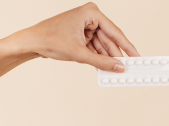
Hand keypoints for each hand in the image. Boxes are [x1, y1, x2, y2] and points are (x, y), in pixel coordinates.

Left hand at [5, 3, 139, 71]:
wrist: (31, 42)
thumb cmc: (49, 39)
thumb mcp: (79, 54)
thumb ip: (102, 62)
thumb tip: (119, 67)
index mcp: (91, 13)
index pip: (114, 32)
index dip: (127, 47)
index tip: (137, 57)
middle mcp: (90, 16)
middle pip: (109, 39)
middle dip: (115, 55)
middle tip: (127, 68)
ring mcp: (86, 25)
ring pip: (102, 45)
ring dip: (107, 58)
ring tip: (114, 70)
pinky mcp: (81, 33)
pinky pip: (95, 46)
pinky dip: (98, 57)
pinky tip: (104, 66)